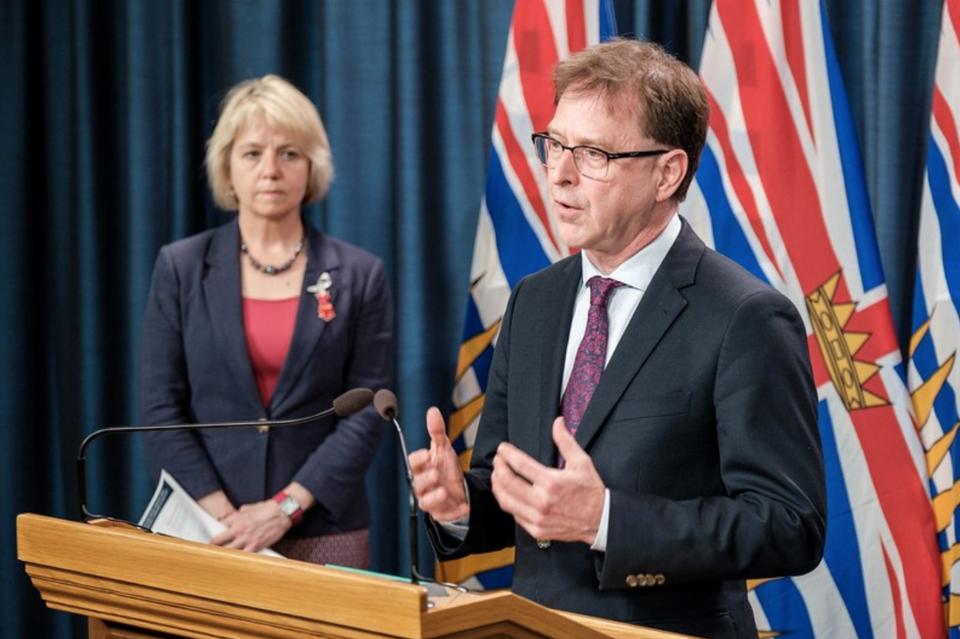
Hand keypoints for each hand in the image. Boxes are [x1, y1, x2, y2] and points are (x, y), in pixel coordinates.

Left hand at [211, 499, 290, 551]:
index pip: (218, 529)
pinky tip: (237, 560)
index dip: (215, 534)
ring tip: (223, 556)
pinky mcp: (256, 547)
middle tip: (213, 548)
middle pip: (217, 542)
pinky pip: (243, 556)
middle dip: (214, 545)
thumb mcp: (247, 508)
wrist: (281, 513)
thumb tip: (231, 520)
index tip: (214, 538)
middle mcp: (238, 531)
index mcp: (235, 520)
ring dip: (225, 553)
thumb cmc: (266, 509)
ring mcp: (246, 540)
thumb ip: (237, 516)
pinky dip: (239, 558)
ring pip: (228, 552)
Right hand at [408, 406, 468, 521]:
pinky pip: (443, 516)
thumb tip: (432, 411)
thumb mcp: (443, 448)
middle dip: (426, 479)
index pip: (413, 463)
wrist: (459, 488)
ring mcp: (431, 500)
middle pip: (417, 483)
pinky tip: (464, 507)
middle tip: (436, 473)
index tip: (427, 454)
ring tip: (444, 491)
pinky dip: (453, 513)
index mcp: (421, 468)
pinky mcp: (441, 513)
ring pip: (426, 502)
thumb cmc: (447, 468)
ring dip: (434, 497)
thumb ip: (437, 431)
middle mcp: (423, 485)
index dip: (418, 459)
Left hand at [491, 416, 604, 544]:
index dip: (507, 454)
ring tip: (498, 476)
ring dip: (498, 486)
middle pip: (508, 483)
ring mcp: (538, 518)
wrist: (601, 520)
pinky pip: (515, 515)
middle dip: (499, 468)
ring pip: (506, 501)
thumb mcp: (582, 462)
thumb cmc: (591, 491)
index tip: (503, 449)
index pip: (520, 464)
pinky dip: (508, 503)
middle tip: (498, 460)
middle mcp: (542, 501)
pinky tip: (508, 494)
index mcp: (551, 482)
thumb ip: (565, 441)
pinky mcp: (537, 530)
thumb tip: (557, 422)